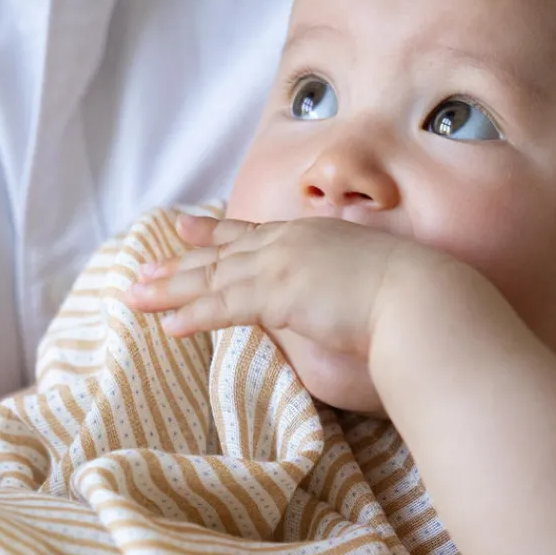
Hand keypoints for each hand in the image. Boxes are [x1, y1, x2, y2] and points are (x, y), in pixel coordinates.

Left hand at [126, 212, 406, 357]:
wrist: (421, 300)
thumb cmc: (406, 300)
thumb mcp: (362, 285)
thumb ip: (333, 290)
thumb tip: (326, 308)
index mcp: (310, 237)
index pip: (250, 234)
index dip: (213, 233)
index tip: (183, 227)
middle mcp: (290, 244)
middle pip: (220, 255)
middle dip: (176, 265)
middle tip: (140, 271)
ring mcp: (283, 266)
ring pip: (213, 278)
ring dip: (170, 291)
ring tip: (134, 299)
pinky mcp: (281, 294)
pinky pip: (226, 306)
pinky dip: (195, 315)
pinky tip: (168, 327)